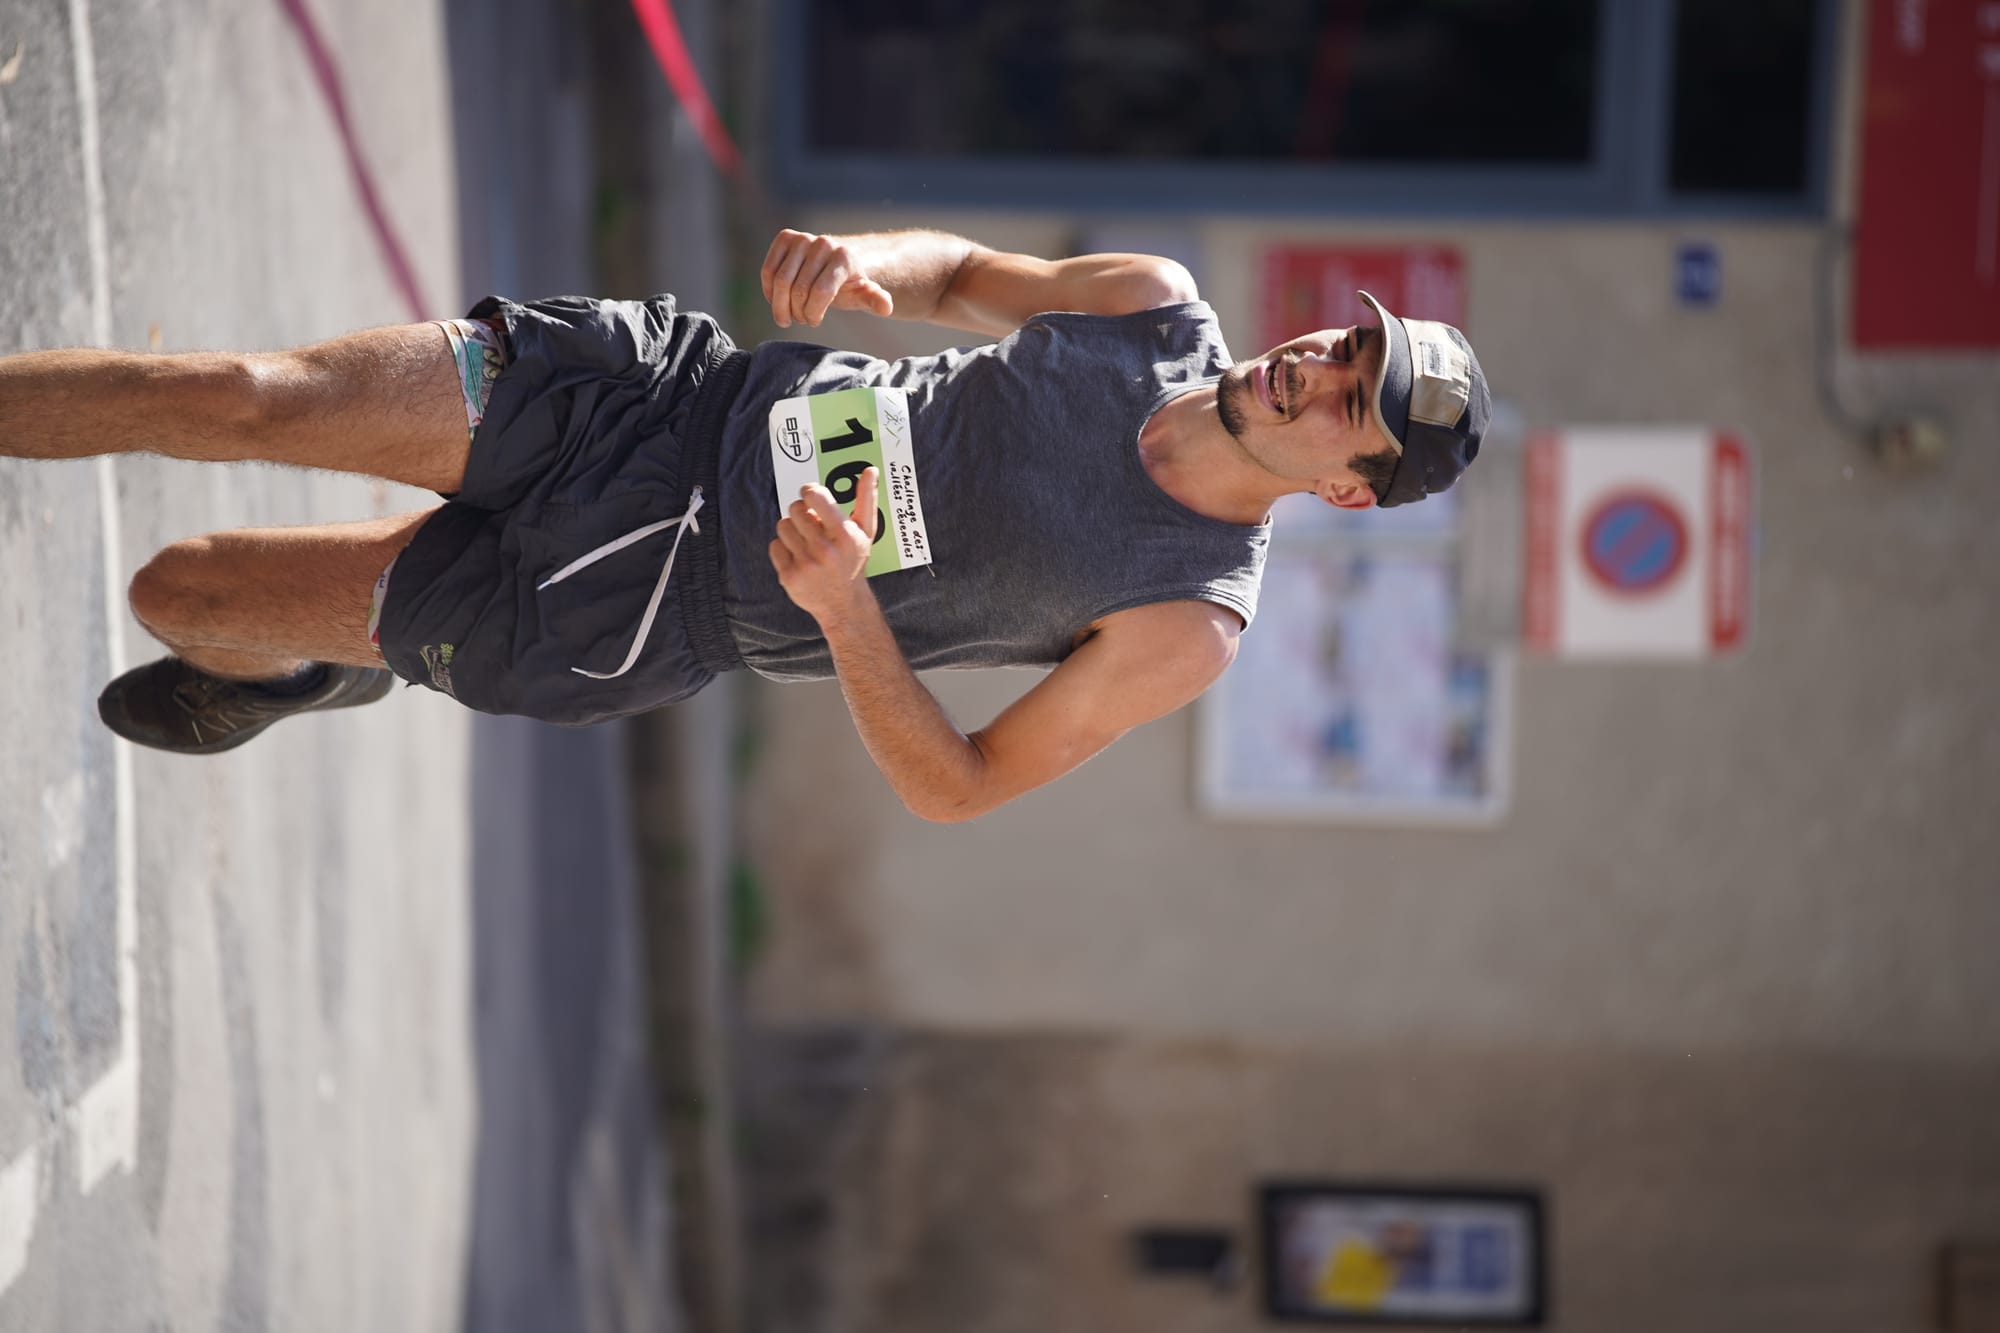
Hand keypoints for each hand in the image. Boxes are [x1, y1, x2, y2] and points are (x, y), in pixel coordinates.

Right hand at [761, 230, 894, 327]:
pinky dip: (769, 291)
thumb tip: (885, 307)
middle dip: (797, 312)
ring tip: (788, 316)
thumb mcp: (864, 295)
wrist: (836, 262)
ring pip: (779, 281)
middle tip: (802, 320)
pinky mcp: (785, 238)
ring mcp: (803, 238)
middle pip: (798, 289)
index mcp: (844, 258)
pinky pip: (768, 270)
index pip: (821, 292)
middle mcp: (824, 243)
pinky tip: (777, 301)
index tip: (814, 322)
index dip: (813, 313)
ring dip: (780, 306)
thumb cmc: (849, 284)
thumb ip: (875, 300)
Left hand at [769, 467, 880, 624]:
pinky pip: (775, 545)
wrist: (843, 604)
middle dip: (802, 513)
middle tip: (812, 525)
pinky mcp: (789, 576)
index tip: (810, 496)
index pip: (814, 496)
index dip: (808, 491)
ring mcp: (806, 564)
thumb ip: (866, 498)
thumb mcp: (865, 531)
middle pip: (795, 509)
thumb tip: (870, 470)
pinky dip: (783, 548)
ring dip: (792, 530)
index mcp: (844, 534)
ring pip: (783, 525)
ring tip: (806, 542)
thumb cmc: (853, 560)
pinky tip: (799, 557)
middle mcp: (825, 549)